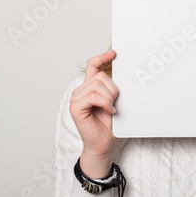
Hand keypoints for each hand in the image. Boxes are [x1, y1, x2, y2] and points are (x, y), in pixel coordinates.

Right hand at [69, 49, 118, 177]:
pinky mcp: (75, 108)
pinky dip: (105, 103)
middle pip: (99, 76)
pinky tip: (109, 111)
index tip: (114, 53)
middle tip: (114, 103)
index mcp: (88, 87)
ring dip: (109, 97)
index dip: (102, 57)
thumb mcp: (112, 100)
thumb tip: (120, 72)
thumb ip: (111, 87)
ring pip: (97, 85)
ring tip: (110, 108)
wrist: (103, 143)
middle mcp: (79, 91)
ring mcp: (75, 99)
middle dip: (112, 89)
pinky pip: (93, 96)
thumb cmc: (108, 123)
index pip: (92, 66)